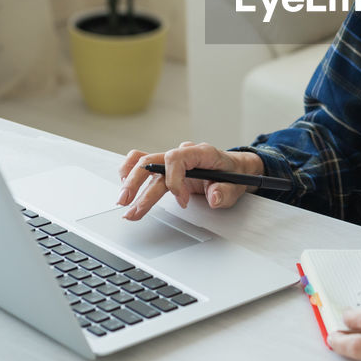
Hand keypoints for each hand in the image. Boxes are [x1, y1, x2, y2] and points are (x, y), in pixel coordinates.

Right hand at [115, 142, 264, 219]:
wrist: (236, 168)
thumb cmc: (234, 175)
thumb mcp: (238, 186)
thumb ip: (226, 192)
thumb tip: (213, 197)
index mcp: (202, 153)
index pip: (177, 158)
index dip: (175, 180)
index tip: (182, 201)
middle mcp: (184, 153)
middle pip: (154, 161)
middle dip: (139, 184)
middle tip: (130, 206)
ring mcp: (173, 159)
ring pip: (145, 163)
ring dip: (130, 181)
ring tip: (123, 201)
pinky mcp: (167, 167)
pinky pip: (143, 162)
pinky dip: (131, 172)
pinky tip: (125, 187)